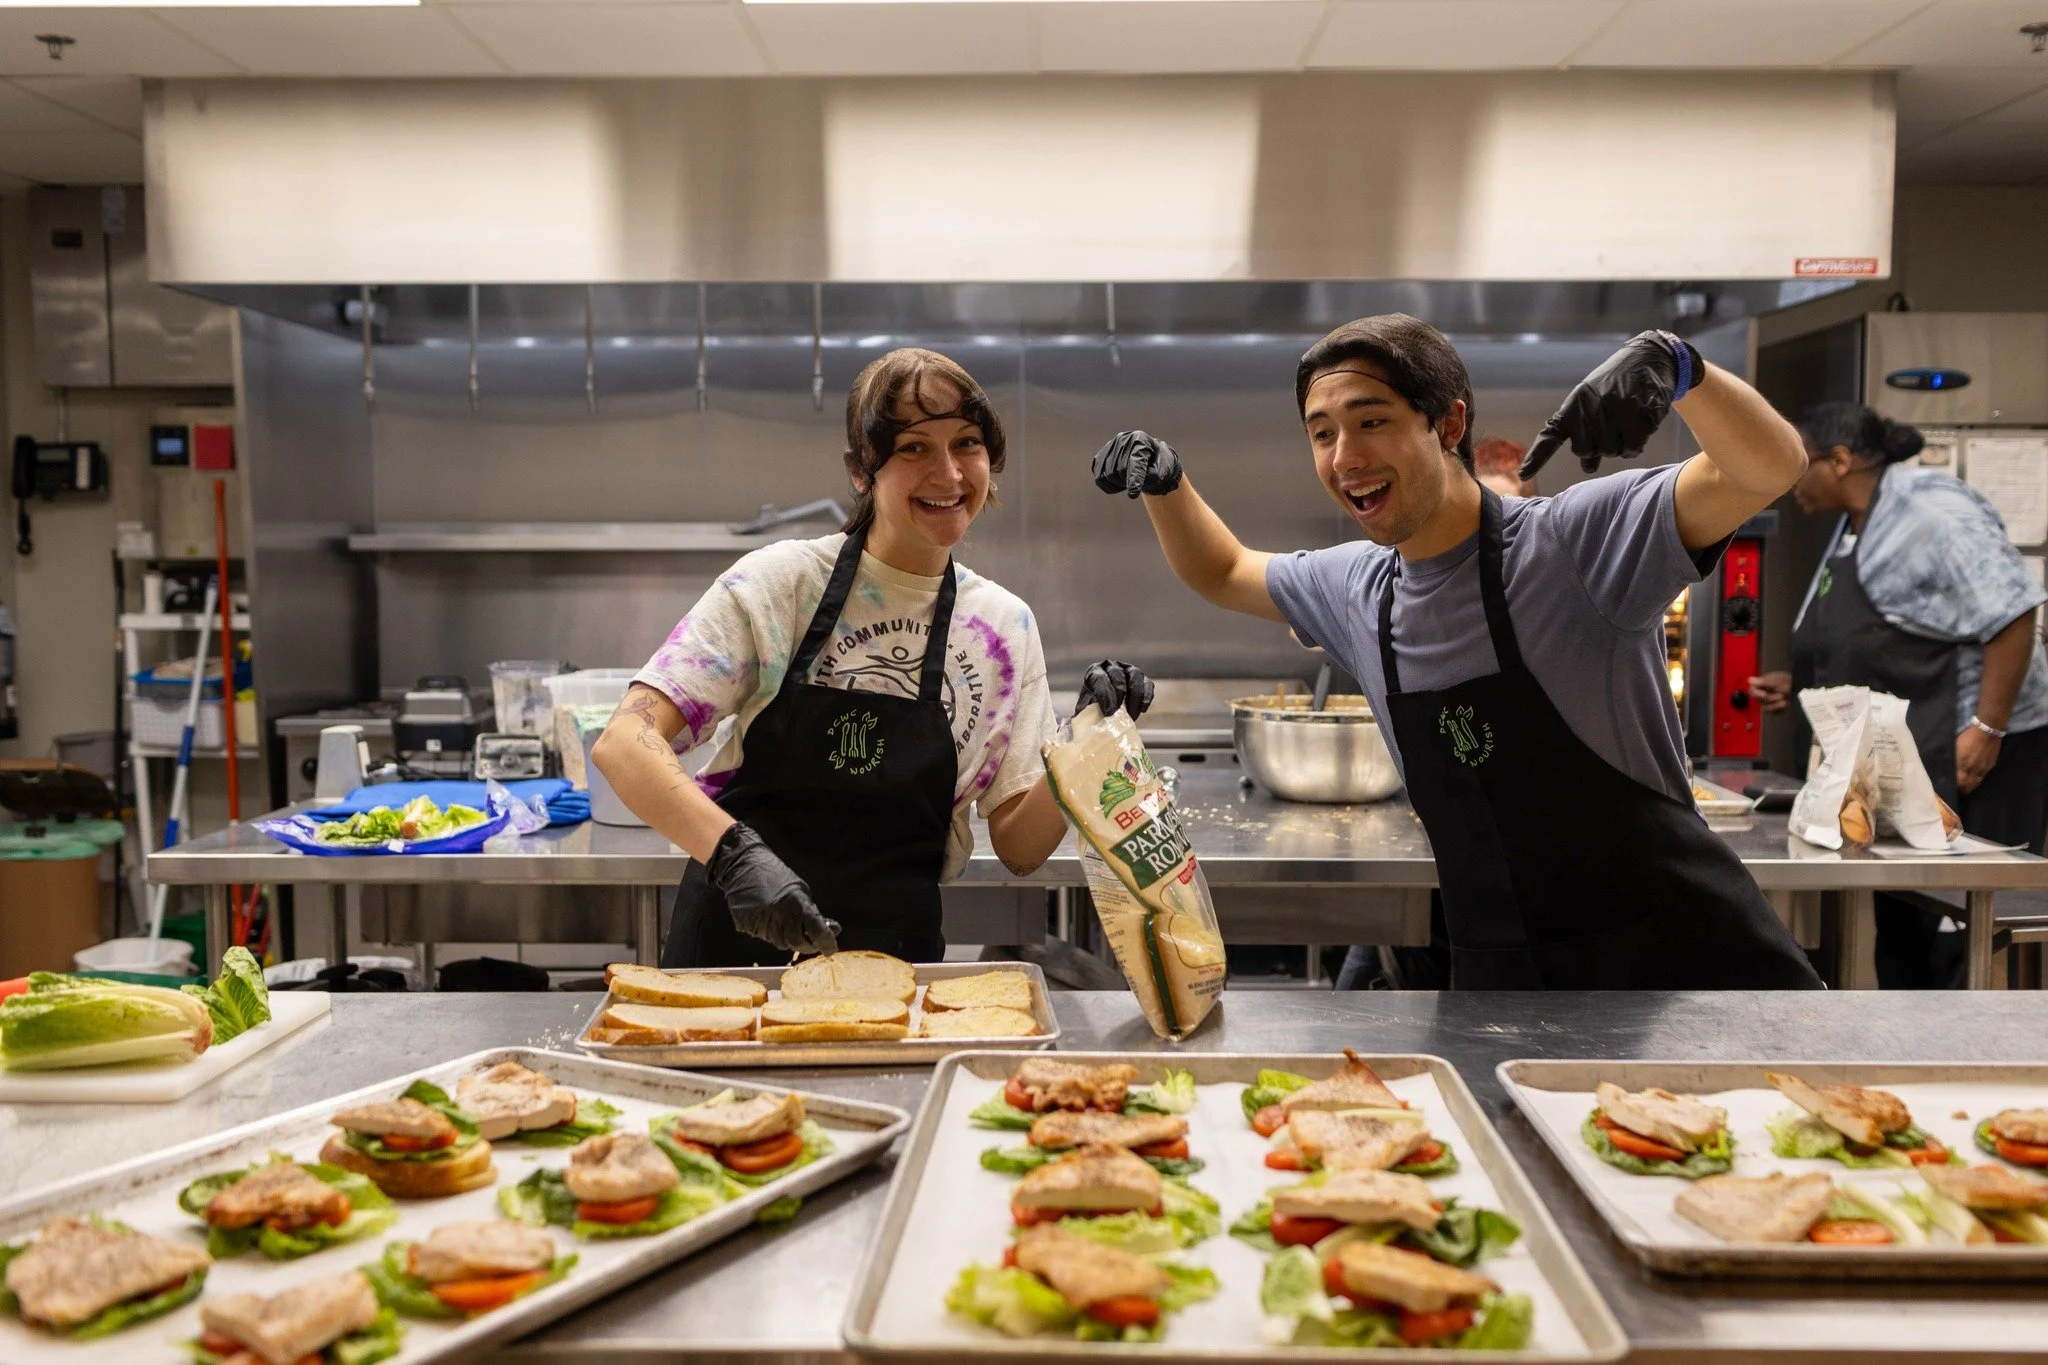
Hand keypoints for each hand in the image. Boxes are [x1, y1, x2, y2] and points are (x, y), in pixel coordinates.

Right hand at [705, 822, 838, 953]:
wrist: (742, 865)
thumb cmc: (774, 874)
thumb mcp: (800, 889)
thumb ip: (813, 912)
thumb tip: (831, 929)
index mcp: (797, 904)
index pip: (818, 933)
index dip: (827, 944)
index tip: (831, 948)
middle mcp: (781, 917)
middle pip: (799, 944)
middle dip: (809, 945)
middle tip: (812, 941)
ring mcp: (763, 924)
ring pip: (782, 943)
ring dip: (789, 938)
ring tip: (787, 922)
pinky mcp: (749, 927)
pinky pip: (765, 937)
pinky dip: (772, 932)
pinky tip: (769, 918)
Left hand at [1077, 660, 1154, 719]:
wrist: (1106, 705)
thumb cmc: (1093, 707)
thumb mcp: (1084, 710)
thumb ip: (1082, 715)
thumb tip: (1075, 725)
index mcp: (1094, 672)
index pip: (1099, 678)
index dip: (1105, 694)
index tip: (1108, 712)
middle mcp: (1111, 666)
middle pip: (1117, 674)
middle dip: (1119, 694)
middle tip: (1119, 713)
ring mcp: (1127, 669)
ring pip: (1135, 675)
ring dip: (1134, 696)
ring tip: (1132, 715)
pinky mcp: (1142, 678)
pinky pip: (1147, 684)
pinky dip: (1146, 696)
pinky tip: (1143, 709)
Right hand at [1092, 431, 1183, 498]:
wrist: (1149, 457)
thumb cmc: (1157, 465)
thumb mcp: (1161, 472)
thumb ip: (1151, 477)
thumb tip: (1133, 481)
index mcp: (1141, 439)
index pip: (1135, 462)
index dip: (1134, 479)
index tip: (1133, 495)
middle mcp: (1123, 439)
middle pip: (1121, 470)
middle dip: (1129, 482)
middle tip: (1138, 482)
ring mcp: (1109, 446)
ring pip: (1108, 476)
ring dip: (1120, 484)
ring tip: (1129, 479)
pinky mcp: (1100, 457)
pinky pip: (1099, 479)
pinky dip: (1110, 486)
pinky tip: (1119, 482)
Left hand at [1521, 330, 1706, 477]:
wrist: (1648, 359)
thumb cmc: (1615, 386)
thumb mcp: (1592, 402)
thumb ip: (1585, 432)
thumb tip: (1588, 467)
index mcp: (1575, 404)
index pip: (1551, 435)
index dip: (1537, 458)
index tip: (1524, 474)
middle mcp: (1591, 407)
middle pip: (1585, 452)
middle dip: (1598, 448)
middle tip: (1610, 428)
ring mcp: (1616, 411)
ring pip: (1611, 452)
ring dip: (1620, 445)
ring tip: (1625, 423)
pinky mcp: (1639, 414)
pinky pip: (1633, 447)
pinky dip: (1636, 444)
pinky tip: (1639, 426)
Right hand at [1746, 671, 1792, 713]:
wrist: (1798, 687)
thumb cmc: (1788, 682)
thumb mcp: (1776, 681)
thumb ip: (1763, 681)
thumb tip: (1750, 680)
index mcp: (1760, 685)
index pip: (1752, 691)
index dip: (1757, 694)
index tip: (1764, 694)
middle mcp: (1762, 694)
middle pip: (1760, 701)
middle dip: (1771, 698)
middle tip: (1780, 695)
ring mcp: (1768, 702)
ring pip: (1766, 708)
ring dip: (1776, 705)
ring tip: (1784, 700)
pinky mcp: (1774, 709)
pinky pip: (1774, 712)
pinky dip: (1781, 709)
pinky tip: (1785, 703)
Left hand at [1956, 726, 2001, 796]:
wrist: (1986, 731)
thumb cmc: (1967, 737)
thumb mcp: (1955, 748)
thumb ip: (1953, 760)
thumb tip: (1950, 767)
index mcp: (1962, 764)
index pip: (1958, 782)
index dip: (1955, 788)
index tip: (1951, 790)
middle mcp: (1973, 769)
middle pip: (1968, 786)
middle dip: (1963, 791)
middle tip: (1959, 793)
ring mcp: (1983, 768)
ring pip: (1976, 782)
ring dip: (1971, 787)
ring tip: (1967, 789)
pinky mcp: (1991, 765)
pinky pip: (1983, 776)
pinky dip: (1978, 779)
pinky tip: (1975, 778)